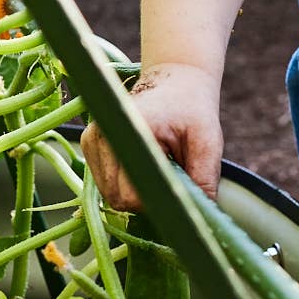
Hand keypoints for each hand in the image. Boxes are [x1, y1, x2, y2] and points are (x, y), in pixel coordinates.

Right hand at [82, 63, 221, 209]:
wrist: (174, 81)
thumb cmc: (192, 109)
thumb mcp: (207, 140)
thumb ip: (204, 177)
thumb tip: (198, 217)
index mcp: (130, 128)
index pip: (130, 192)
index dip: (155, 202)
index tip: (177, 195)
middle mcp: (102, 135)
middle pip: (117, 198)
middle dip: (147, 200)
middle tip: (172, 179)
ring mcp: (91, 140)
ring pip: (110, 195)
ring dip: (136, 192)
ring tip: (159, 167)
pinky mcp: (90, 145)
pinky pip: (106, 184)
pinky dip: (127, 184)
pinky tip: (145, 166)